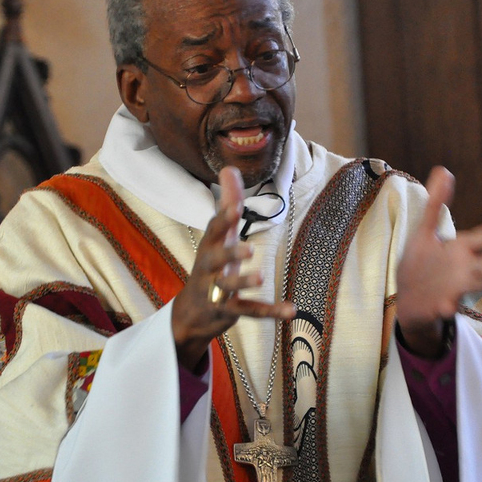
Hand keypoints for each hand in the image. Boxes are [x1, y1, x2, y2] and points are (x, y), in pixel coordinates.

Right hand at [172, 166, 295, 370]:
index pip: (213, 231)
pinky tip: (291, 309)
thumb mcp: (218, 236)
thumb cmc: (210, 266)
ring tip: (261, 276)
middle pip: (216, 260)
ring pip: (228, 288)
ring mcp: (216, 292)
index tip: (234, 205)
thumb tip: (229, 168)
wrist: (190, 312)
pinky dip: (270, 311)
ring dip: (244, 281)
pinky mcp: (228, 311)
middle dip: (230, 254)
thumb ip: (226, 204)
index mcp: (209, 247)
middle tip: (249, 249)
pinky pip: (249, 311)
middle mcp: (209, 268)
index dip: (223, 218)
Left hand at [396, 166, 481, 356]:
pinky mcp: (438, 307)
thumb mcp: (425, 232)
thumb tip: (443, 170)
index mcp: (462, 250)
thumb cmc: (423, 265)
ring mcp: (454, 290)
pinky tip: (447, 307)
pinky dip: (446, 308)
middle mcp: (465, 270)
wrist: (411, 303)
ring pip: (474, 284)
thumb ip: (436, 205)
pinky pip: (444, 309)